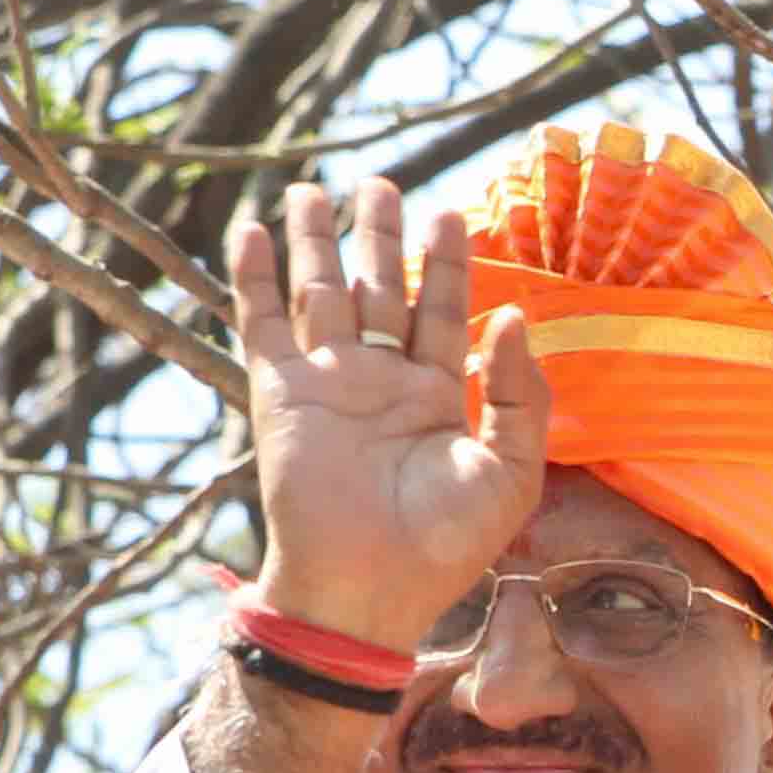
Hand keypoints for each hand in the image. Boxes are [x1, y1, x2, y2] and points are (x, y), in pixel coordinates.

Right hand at [229, 179, 550, 656]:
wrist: (370, 587)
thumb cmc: (446, 542)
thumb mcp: (511, 470)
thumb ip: (521, 394)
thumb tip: (515, 315)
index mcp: (439, 397)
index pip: (444, 312)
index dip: (447, 264)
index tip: (450, 212)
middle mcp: (382, 382)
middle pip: (380, 289)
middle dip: (379, 238)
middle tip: (382, 185)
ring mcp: (329, 385)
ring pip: (321, 294)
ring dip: (316, 243)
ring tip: (313, 190)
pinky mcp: (280, 394)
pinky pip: (263, 325)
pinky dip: (254, 279)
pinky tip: (251, 231)